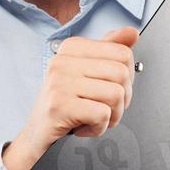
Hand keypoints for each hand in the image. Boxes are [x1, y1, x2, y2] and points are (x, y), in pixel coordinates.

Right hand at [3, 27, 137, 169]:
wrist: (37, 136)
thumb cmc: (65, 105)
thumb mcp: (88, 74)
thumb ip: (110, 51)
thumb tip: (132, 33)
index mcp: (72, 48)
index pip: (122, 53)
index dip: (126, 78)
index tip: (110, 89)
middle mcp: (63, 61)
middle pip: (122, 73)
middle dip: (122, 99)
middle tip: (104, 108)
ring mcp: (59, 82)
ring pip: (116, 94)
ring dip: (112, 115)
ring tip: (93, 118)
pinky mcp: (59, 105)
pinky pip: (102, 114)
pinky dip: (99, 127)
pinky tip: (84, 127)